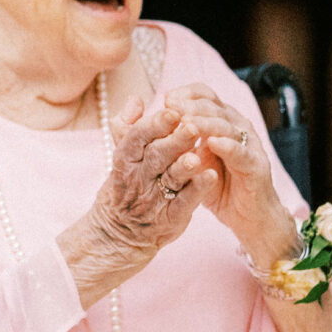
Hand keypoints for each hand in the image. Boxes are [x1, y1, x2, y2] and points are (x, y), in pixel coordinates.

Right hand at [75, 97, 218, 281]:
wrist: (119, 233)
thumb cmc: (125, 187)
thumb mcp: (120, 157)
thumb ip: (128, 126)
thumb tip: (137, 99)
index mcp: (124, 160)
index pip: (137, 138)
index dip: (154, 124)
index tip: (172, 110)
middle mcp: (138, 178)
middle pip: (156, 156)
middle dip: (174, 140)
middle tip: (192, 125)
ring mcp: (154, 199)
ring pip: (171, 179)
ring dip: (185, 166)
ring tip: (198, 154)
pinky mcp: (171, 217)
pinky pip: (185, 202)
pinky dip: (198, 189)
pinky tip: (211, 176)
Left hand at [162, 83, 298, 259]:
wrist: (244, 215)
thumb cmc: (212, 183)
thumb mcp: (185, 158)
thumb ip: (164, 137)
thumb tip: (141, 110)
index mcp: (219, 120)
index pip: (204, 95)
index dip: (186, 94)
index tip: (166, 99)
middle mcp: (236, 126)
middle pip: (214, 106)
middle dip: (191, 105)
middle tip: (171, 107)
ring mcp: (249, 144)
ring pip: (227, 126)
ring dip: (206, 123)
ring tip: (186, 123)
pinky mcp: (256, 165)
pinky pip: (242, 152)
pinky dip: (228, 146)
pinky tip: (213, 143)